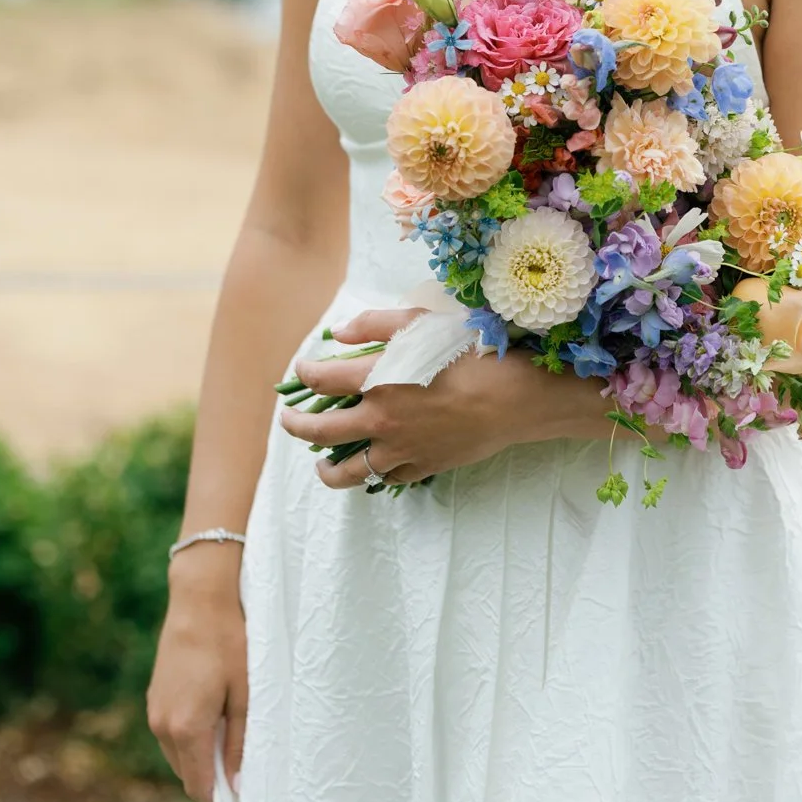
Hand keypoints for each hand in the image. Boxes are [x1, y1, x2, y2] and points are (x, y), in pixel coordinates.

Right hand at [147, 561, 247, 801]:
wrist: (199, 600)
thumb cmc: (230, 644)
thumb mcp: (246, 695)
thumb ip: (240, 743)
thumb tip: (236, 785)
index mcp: (186, 729)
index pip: (198, 787)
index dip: (218, 798)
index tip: (240, 795)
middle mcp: (162, 726)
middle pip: (186, 773)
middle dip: (210, 774)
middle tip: (241, 757)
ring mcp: (154, 711)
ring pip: (177, 753)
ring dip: (200, 753)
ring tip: (229, 727)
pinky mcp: (154, 696)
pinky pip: (170, 732)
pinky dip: (189, 734)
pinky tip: (212, 710)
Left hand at [280, 305, 600, 489]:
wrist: (513, 399)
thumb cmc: (472, 352)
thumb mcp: (422, 323)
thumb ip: (375, 325)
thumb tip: (340, 333)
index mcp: (375, 380)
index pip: (320, 381)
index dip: (304, 374)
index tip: (302, 371)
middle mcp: (379, 420)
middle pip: (318, 432)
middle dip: (296, 426)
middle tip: (288, 421)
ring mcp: (398, 450)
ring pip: (345, 471)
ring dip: (325, 467)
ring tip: (320, 463)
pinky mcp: (420, 468)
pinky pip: (386, 478)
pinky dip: (375, 472)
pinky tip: (374, 464)